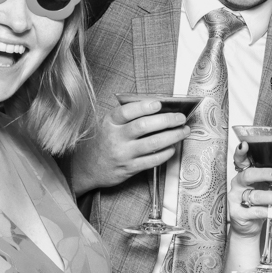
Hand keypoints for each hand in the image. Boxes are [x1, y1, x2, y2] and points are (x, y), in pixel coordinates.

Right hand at [70, 99, 188, 194]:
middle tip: (181, 118)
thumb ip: (128, 116)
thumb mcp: (109, 125)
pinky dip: (166, 153)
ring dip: (172, 136)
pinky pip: (152, 160)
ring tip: (184, 131)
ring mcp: (123, 154)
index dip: (143, 107)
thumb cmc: (104, 141)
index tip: (159, 104)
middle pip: (143, 126)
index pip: (126, 112)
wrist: (87, 167)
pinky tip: (173, 147)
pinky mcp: (129, 168)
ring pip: (152, 143)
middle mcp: (115, 138)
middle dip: (166, 120)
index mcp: (110, 122)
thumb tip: (159, 107)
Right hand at [226, 141, 271, 236]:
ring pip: (255, 196)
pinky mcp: (238, 214)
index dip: (241, 152)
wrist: (249, 225)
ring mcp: (236, 199)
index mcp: (246, 173)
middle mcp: (238, 184)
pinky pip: (256, 212)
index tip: (245, 144)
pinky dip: (271, 212)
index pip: (241, 160)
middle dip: (263, 173)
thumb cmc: (260, 202)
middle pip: (248, 175)